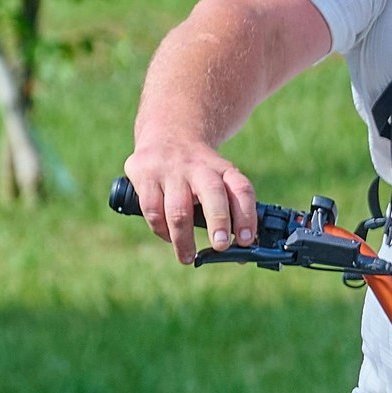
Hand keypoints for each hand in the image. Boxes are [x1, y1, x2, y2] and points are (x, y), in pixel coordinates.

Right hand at [122, 140, 255, 256]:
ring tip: (188, 258)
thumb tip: (241, 253)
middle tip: (221, 246)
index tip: (246, 240)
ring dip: (183, 239)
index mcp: (224, 170)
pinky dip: (161, 229)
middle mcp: (199, 168)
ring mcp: (170, 169)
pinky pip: (152, 209)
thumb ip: (229, 211)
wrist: (168, 135)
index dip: (247, 216)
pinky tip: (168, 237)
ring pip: (178, 209)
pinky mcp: (144, 173)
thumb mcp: (219, 181)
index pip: (241, 190)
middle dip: (219, 221)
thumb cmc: (199, 173)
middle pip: (213, 194)